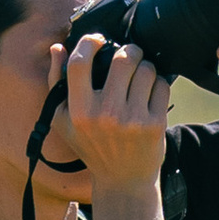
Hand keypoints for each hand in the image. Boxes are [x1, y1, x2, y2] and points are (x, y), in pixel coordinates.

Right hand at [52, 32, 170, 193]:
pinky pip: (162, 85)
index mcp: (78, 111)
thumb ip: (56, 83)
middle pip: (122, 59)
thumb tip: (57, 48)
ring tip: (141, 77)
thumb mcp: (64, 121)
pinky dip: (159, 83)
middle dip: (129, 50)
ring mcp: (132, 120)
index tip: (98, 39)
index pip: (79, 64)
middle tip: (130, 54)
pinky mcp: (155, 124)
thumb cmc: (91, 145)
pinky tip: (151, 93)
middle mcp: (105, 115)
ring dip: (145, 67)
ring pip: (146, 70)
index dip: (89, 43)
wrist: (123, 180)